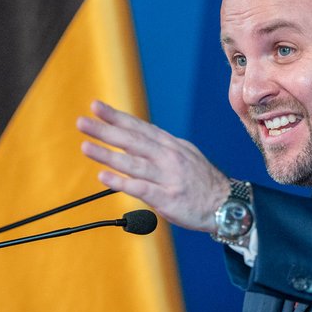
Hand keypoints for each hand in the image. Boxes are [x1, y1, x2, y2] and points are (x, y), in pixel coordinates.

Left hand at [77, 101, 230, 232]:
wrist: (228, 205)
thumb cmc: (203, 182)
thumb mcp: (185, 155)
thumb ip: (161, 148)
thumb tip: (136, 139)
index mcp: (170, 146)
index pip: (139, 127)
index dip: (117, 117)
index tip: (96, 107)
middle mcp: (168, 157)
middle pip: (132, 141)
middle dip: (105, 130)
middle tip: (82, 122)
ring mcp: (168, 177)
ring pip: (133, 163)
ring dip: (108, 154)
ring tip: (86, 146)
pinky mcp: (168, 198)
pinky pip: (141, 189)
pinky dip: (122, 183)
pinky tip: (104, 178)